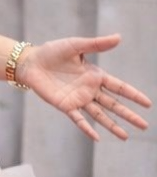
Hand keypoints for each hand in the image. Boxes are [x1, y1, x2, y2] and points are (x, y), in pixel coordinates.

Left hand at [18, 34, 149, 141]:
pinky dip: (87, 128)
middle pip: (114, 105)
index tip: (148, 104)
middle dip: (129, 115)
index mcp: (96, 75)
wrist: (32, 62)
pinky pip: (78, 120)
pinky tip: (97, 138)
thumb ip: (97, 44)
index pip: (120, 87)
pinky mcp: (65, 106)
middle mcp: (90, 90)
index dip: (133, 95)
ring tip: (126, 137)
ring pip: (100, 116)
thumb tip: (119, 38)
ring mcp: (78, 100)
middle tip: (144, 125)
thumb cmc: (53, 52)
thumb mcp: (77, 45)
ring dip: (113, 126)